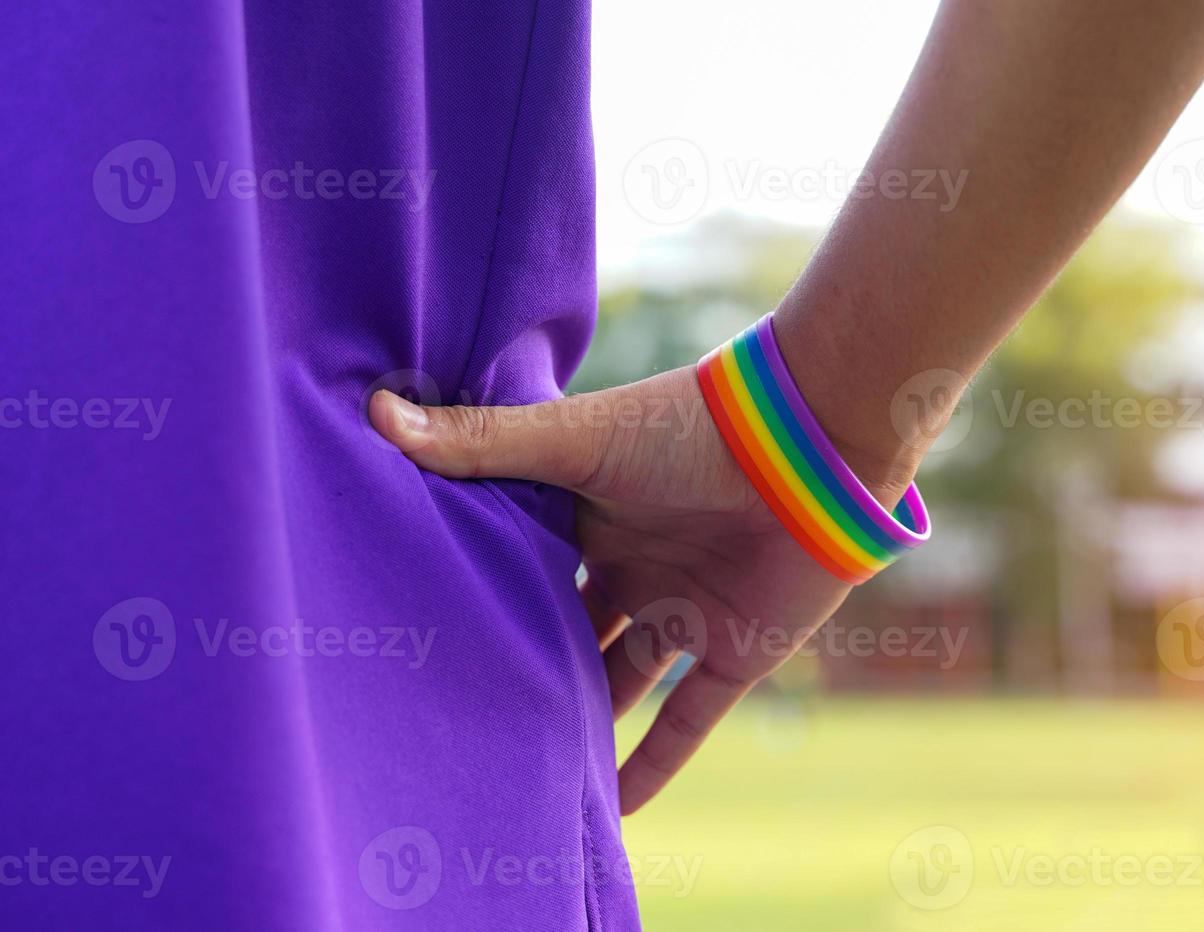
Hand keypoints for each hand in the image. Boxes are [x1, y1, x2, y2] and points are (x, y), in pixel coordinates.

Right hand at [369, 367, 904, 812]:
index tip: (415, 630)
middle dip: (525, 662)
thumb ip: (480, 443)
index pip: (523, 563)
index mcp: (591, 514)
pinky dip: (654, 764)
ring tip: (520, 765)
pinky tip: (612, 810)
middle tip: (458, 709)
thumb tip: (371, 415)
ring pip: (621, 681)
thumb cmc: (688, 427)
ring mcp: (684, 611)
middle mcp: (633, 565)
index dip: (479, 591)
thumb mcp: (573, 439)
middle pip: (568, 628)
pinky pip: (688, 721)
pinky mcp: (735, 651)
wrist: (810, 447)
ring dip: (581, 719)